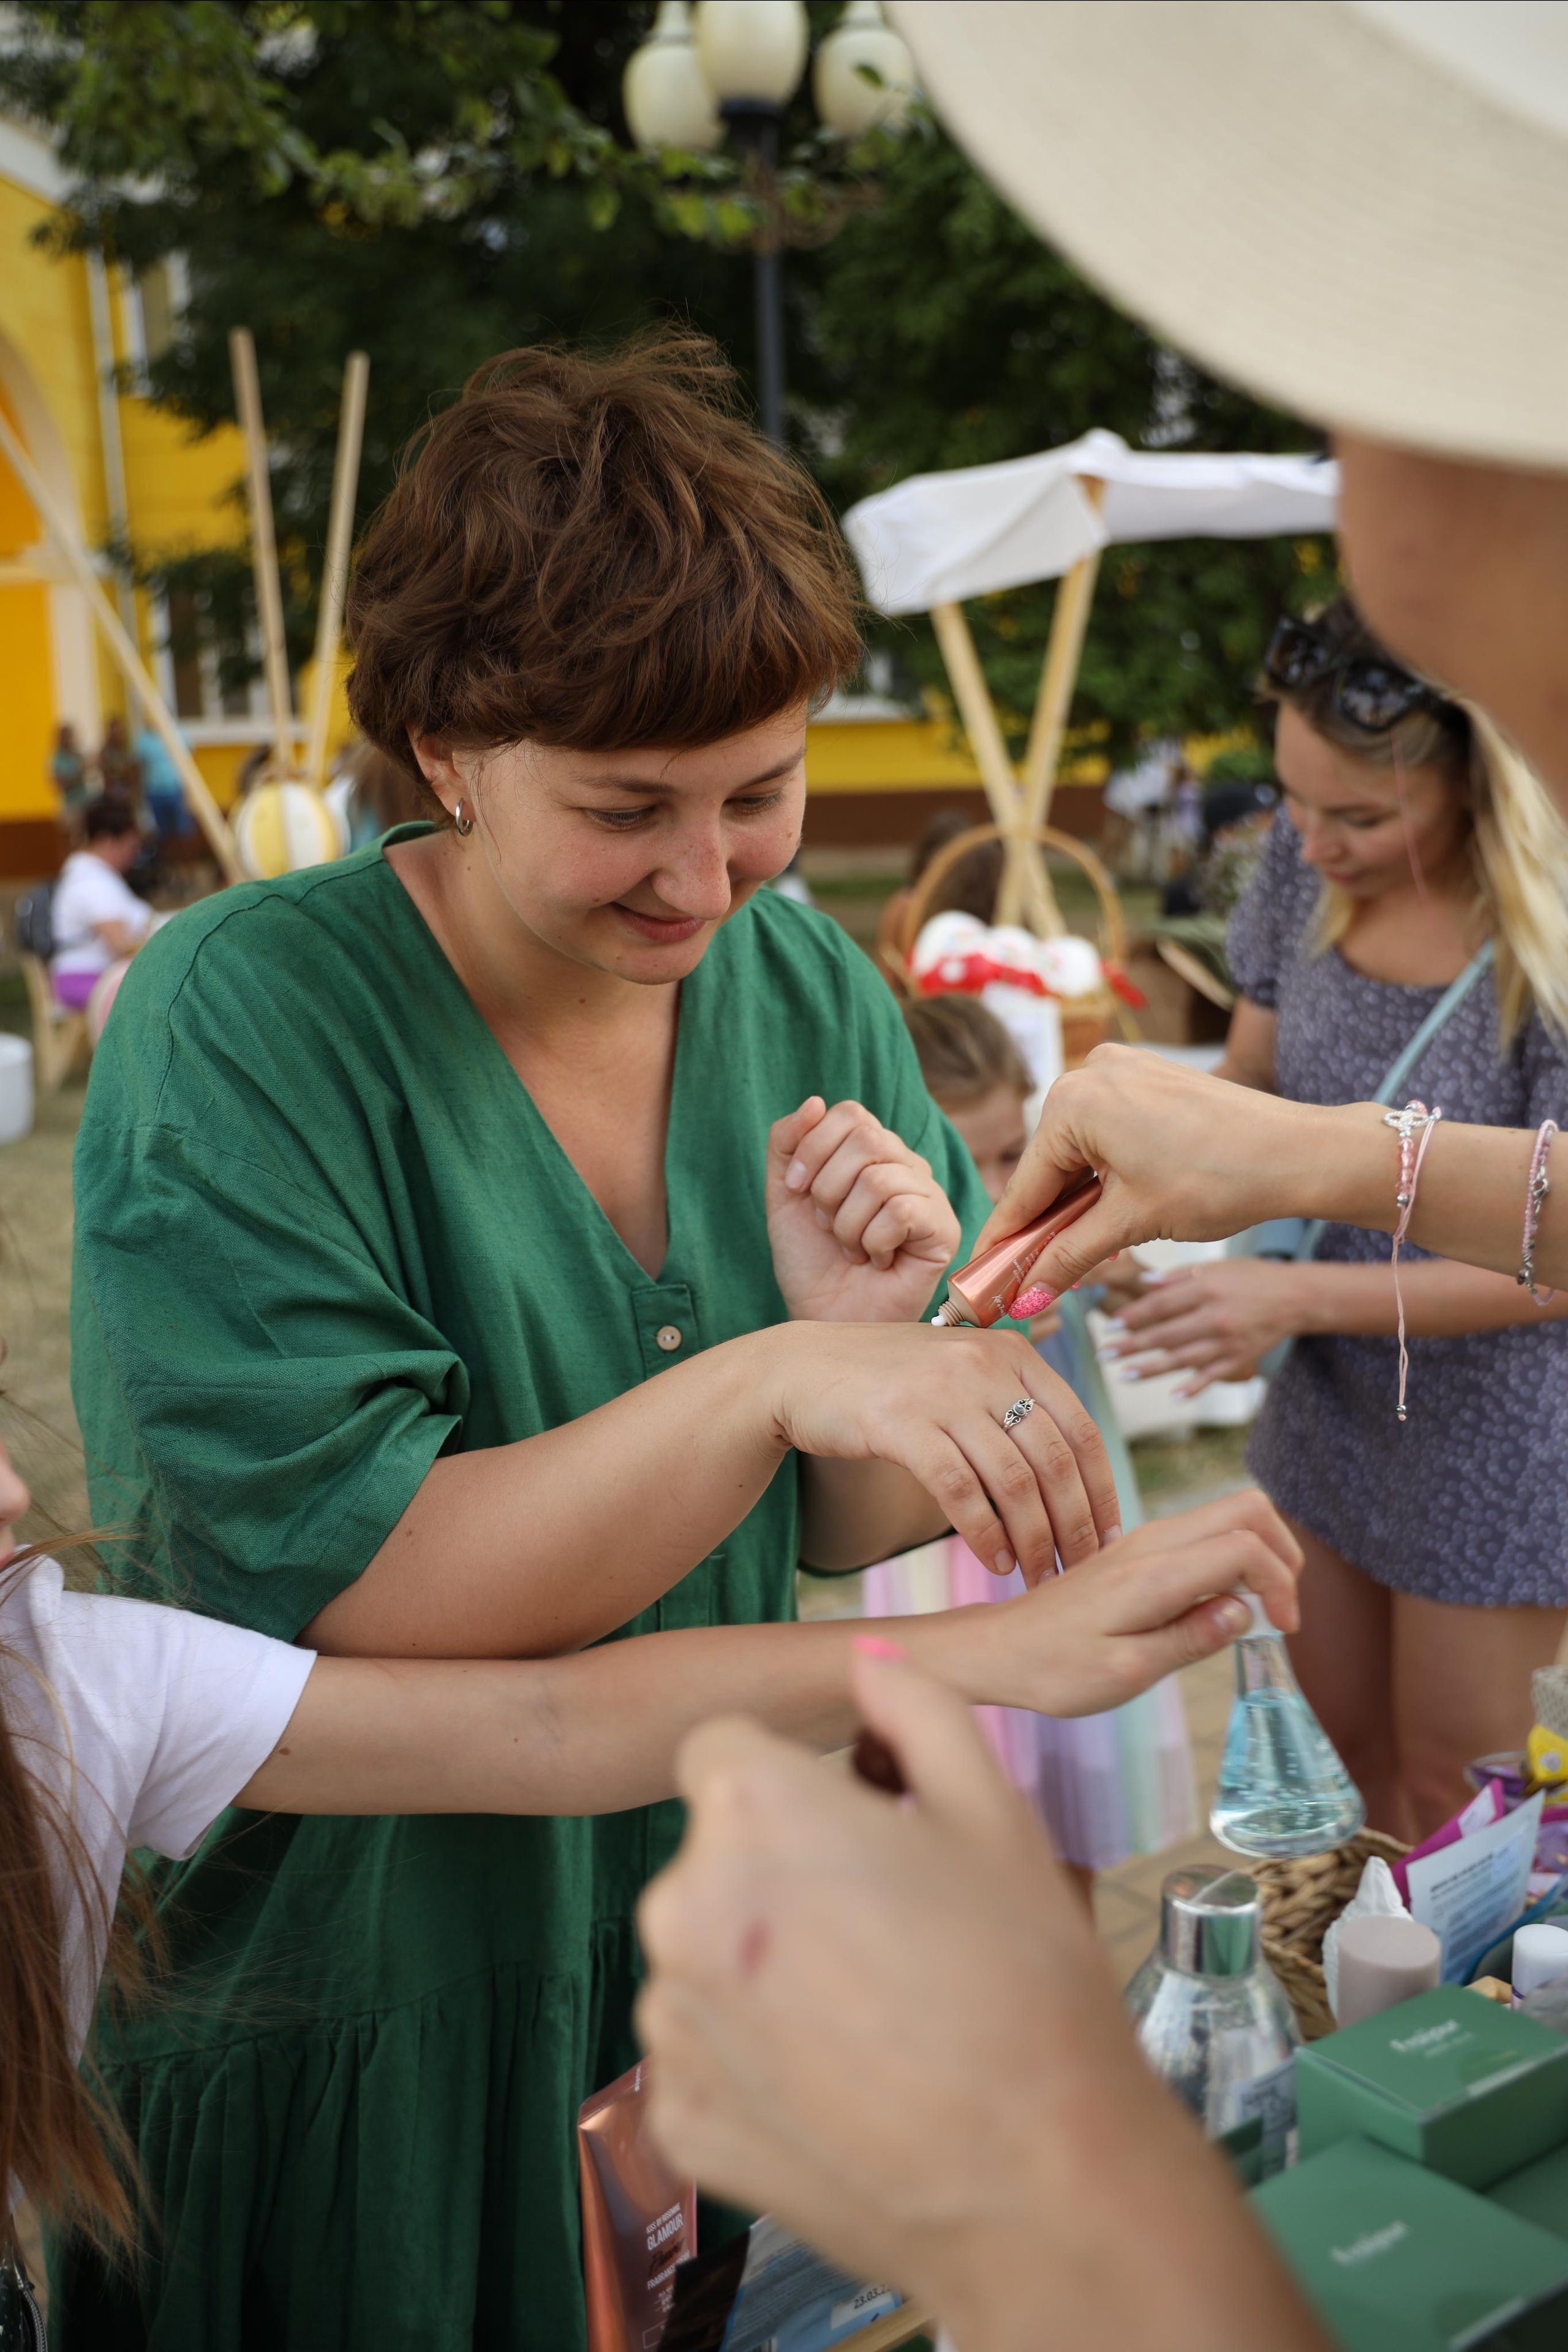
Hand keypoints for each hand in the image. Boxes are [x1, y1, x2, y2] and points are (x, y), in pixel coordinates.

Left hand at [637, 1652, 1326, 2351]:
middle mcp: (680, 1904)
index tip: (853, 1828)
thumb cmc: (1026, 1984)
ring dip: (761, 1968)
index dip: (793, 1783)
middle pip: (714, 1856)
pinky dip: (755, 2064)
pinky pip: (703, 2057)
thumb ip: (913, 1707)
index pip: (724, 1751)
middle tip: (884, 1927)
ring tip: (874, 2013)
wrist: (1041, 2182)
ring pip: (703, 1956)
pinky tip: (842, 2081)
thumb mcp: (991, 1810)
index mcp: (750, 1808)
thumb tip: (866, 1657)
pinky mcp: (676, 2119)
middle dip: (780, 1873)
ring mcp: (670, 2022)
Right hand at [766, 1321, 1118, 1579]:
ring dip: (1033, 1539)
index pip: (1081, 1429)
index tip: (1110, 1541)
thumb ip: (1010, 1408)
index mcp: (1012, 1354)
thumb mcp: (959, 1377)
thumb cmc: (886, 1384)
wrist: (800, 1370)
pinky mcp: (900, 1421)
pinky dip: (984, 1534)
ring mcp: (942, 1391)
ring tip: (1036, 1577)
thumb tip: (1069, 1480)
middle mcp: (984, 1365)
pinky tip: (993, 1561)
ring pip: (1014, 1480)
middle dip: (1075, 1527)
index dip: (1102, 1492)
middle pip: (1055, 1460)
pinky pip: (960, 1490)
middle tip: (1080, 1573)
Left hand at [767, 1096, 960, 1323]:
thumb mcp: (784, 1194)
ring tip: (852, 1248)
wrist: (823, 1316)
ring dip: (847, 1224)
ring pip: (879, 1180)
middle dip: (827, 1189)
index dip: (813, 1147)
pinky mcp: (944, 1229)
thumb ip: (787, 1142)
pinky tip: (877, 1261)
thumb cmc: (810, 1259)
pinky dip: (873, 1243)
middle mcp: (905, 1165)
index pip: (849, 1113)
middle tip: (826, 1226)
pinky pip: (901, 1212)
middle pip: (866, 1139)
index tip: (795, 1188)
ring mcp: (928, 1195)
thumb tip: (815, 1102)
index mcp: (871, 1150)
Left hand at [959, 1487, 1301, 1716]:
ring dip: (1259, 1556)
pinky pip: (1202, 1535)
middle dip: (1283, 1553)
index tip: (1283, 1631)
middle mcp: (1153, 1541)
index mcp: (1155, 1571)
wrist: (998, 1648)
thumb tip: (1245, 1613)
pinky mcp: (1137, 1551)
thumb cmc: (1056, 1668)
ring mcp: (1144, 1540)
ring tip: (1259, 1612)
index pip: (1246, 1545)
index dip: (1281, 1583)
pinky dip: (1231, 1560)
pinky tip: (1220, 1606)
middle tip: (1284, 1611)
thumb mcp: (1127, 1671)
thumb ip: (1190, 1639)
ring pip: (1227, 1516)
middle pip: (1247, 1508)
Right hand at [974, 1045, 1342, 1298]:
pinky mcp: (1147, 1076)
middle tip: (1030, 1275)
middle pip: (1049, 1165)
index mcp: (1073, 1102)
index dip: (1005, 1239)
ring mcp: (1121, 1069)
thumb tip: (1027, 1293)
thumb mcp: (1132, 1223)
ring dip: (1076, 1198)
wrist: (1297, 1152)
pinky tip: (1110, 1207)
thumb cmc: (1219, 1179)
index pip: (1025, 1186)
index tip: (981, 1275)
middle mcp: (1088, 1072)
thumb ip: (1069, 1256)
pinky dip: (1103, 1170)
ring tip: (1076, 1248)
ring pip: (1079, 1149)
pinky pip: (1107, 1130)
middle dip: (1044, 1221)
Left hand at [1102, 1257, 1308, 1392]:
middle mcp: (1215, 1317)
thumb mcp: (1217, 1266)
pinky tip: (1172, 1395)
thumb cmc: (1251, 1277)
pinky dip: (1194, 1387)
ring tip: (1124, 1375)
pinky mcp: (1240, 1358)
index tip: (1111, 1325)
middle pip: (1166, 1334)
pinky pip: (1212, 1375)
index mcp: (1206, 1289)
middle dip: (1132, 1345)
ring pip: (1184, 1358)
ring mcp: (1228, 1341)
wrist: (1296, 1297)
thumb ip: (1179, 1277)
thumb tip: (1143, 1284)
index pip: (1162, 1305)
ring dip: (1152, 1368)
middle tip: (1104, 1354)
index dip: (1134, 1316)